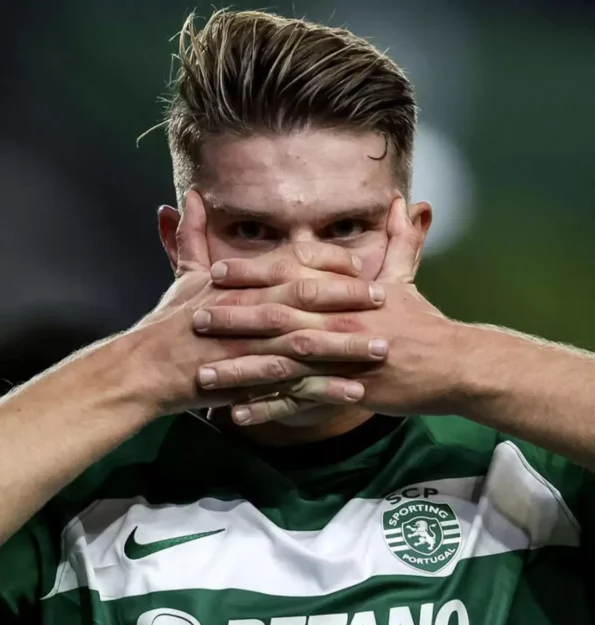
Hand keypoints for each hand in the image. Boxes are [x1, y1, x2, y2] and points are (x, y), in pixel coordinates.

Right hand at [130, 191, 386, 414]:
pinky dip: (326, 390)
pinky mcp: (249, 381)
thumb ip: (194, 237)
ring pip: (309, 341)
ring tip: (383, 349)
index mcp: (241, 281)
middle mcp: (250, 308)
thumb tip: (190, 197)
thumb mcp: (184, 276)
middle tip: (386, 299)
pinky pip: (295, 385)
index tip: (359, 266)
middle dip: (350, 297)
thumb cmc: (167, 323)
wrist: (145, 368)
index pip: (293, 263)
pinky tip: (355, 393)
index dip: (329, 263)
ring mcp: (251, 345)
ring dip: (348, 346)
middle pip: (309, 296)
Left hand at [192, 197, 460, 424]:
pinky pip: (300, 404)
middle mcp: (338, 322)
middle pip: (278, 317)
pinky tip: (237, 415)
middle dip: (234, 317)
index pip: (291, 277)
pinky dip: (268, 410)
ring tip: (203, 374)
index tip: (216, 271)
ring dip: (240, 369)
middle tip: (194, 317)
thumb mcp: (409, 279)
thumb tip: (405, 203)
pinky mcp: (346, 392)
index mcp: (345, 294)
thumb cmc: (427, 324)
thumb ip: (400, 241)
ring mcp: (340, 359)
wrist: (453, 366)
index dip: (252, 273)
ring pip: (281, 364)